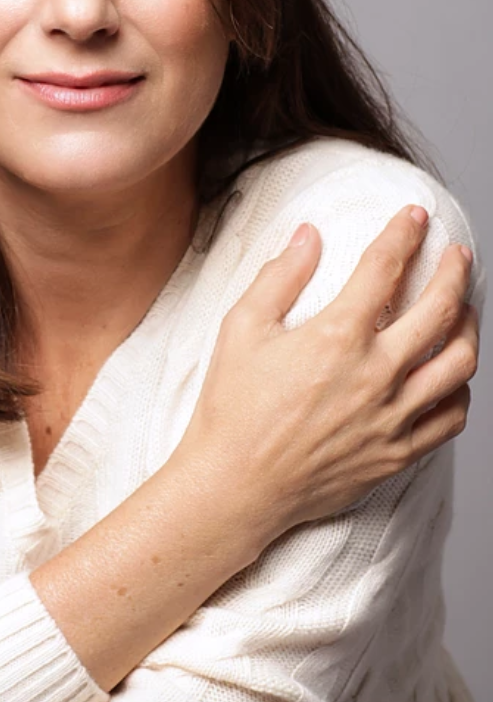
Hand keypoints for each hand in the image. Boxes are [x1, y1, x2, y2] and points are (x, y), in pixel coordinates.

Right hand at [176, 205, 478, 548]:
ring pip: (460, 364)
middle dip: (454, 273)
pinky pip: (452, 417)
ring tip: (463, 309)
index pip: (385, 268)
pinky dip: (460, 389)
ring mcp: (393, 417)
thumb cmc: (233, 407)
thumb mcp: (242, 328)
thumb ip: (280, 275)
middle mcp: (376, 374)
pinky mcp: (398, 453)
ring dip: (468, 327)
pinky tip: (451, 375)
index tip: (414, 216)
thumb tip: (309, 234)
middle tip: (457, 255)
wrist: (236, 486)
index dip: (403, 234)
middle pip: (440, 310)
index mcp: (338, 337)